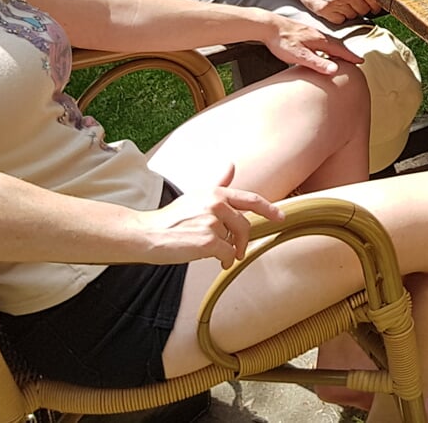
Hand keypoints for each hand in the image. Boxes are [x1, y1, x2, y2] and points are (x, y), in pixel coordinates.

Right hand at [139, 164, 283, 268]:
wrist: (147, 234)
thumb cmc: (170, 218)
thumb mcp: (196, 195)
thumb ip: (218, 183)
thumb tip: (231, 165)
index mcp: (215, 192)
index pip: (250, 199)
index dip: (268, 208)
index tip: (280, 216)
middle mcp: (216, 204)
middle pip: (245, 225)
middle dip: (243, 241)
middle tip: (239, 251)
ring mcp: (213, 222)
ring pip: (233, 241)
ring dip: (228, 250)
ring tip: (216, 254)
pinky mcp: (208, 241)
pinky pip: (227, 254)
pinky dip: (224, 260)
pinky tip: (216, 262)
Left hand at [263, 14, 364, 74]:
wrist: (268, 26)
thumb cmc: (282, 40)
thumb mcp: (300, 56)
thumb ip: (317, 63)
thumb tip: (335, 70)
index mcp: (319, 41)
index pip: (340, 50)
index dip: (351, 56)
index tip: (360, 61)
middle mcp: (317, 35)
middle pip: (337, 45)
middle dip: (347, 53)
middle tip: (355, 59)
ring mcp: (310, 33)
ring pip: (328, 42)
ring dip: (337, 49)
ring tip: (340, 56)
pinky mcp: (302, 33)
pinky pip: (320, 41)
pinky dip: (326, 46)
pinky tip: (320, 49)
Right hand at [284, 0, 379, 21]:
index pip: (375, 1)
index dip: (374, 5)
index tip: (372, 6)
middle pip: (364, 10)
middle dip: (359, 8)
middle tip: (351, 2)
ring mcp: (336, 2)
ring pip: (353, 16)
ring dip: (348, 12)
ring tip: (339, 2)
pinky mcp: (326, 10)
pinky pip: (339, 20)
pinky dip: (337, 17)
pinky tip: (332, 7)